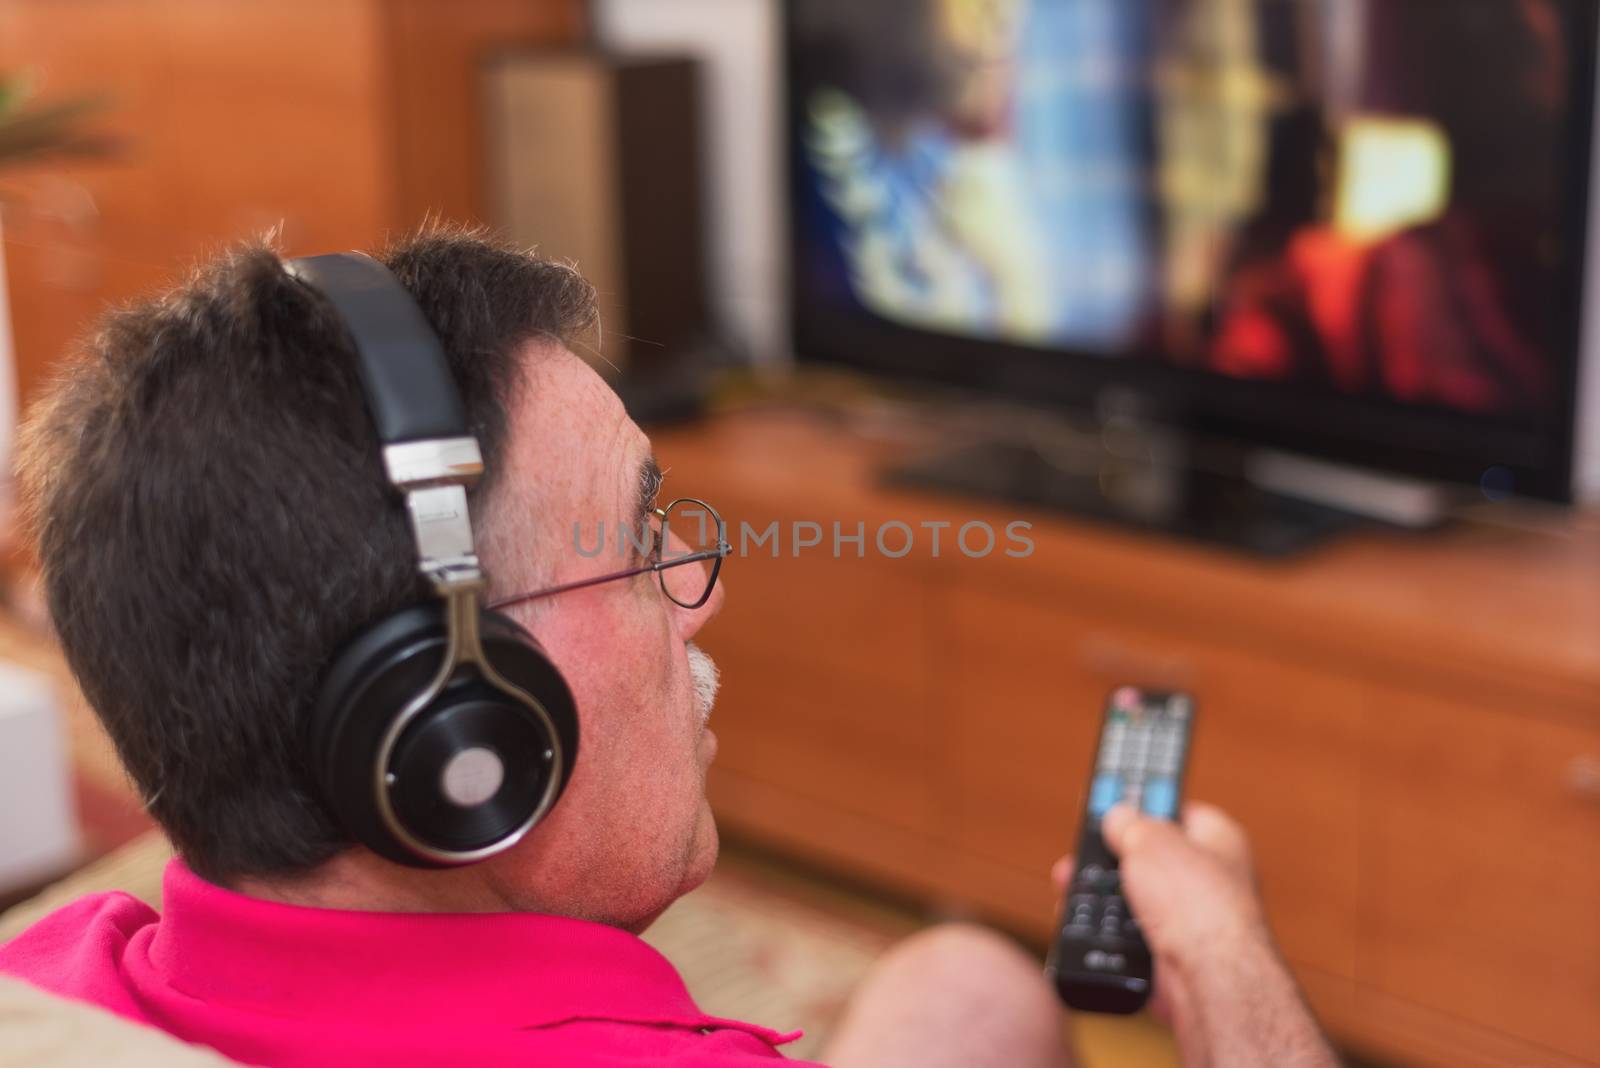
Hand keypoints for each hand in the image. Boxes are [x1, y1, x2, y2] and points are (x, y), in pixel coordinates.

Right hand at [1099, 800, 1270, 972]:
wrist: (1206, 976)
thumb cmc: (1197, 903)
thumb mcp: (1150, 839)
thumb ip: (1130, 822)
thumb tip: (1118, 816)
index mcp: (1217, 839)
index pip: (1178, 811)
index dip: (1143, 805)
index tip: (1112, 802)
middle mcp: (1208, 879)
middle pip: (1148, 859)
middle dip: (1110, 859)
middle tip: (1082, 853)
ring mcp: (1190, 920)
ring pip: (1133, 900)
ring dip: (1102, 898)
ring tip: (1073, 888)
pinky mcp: (1171, 955)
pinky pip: (1129, 938)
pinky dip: (1106, 935)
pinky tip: (1086, 927)